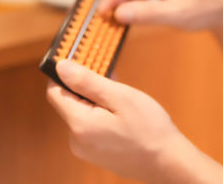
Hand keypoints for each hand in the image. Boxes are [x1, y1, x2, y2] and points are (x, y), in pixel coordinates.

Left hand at [47, 59, 188, 181]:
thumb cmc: (149, 129)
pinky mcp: (95, 153)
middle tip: (109, 74)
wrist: (168, 163)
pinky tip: (121, 111)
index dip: (64, 73)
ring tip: (120, 94)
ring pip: (81, 113)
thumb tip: (61, 67)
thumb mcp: (120, 97)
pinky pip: (90, 125)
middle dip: (85, 85)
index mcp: (79, 125)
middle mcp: (76, 140)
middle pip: (69, 102)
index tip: (80, 58)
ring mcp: (85, 149)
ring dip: (95, 99)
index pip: (54, 92)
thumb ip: (87, 82)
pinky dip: (100, 113)